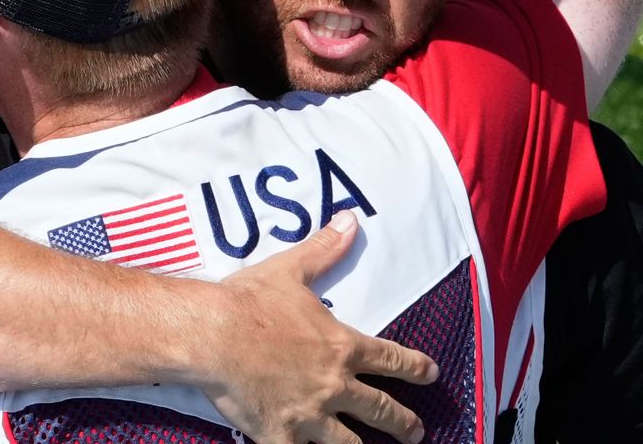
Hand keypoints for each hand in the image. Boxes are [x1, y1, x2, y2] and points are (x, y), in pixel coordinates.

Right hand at [201, 211, 435, 443]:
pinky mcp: (280, 435)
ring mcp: (309, 414)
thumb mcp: (291, 270)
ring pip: (349, 443)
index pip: (393, 359)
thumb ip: (325, 250)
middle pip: (381, 409)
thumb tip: (351, 220)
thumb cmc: (249, 302)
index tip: (431, 374)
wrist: (211, 334)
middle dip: (404, 423)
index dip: (416, 368)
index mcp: (342, 346)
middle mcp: (334, 384)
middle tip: (416, 432)